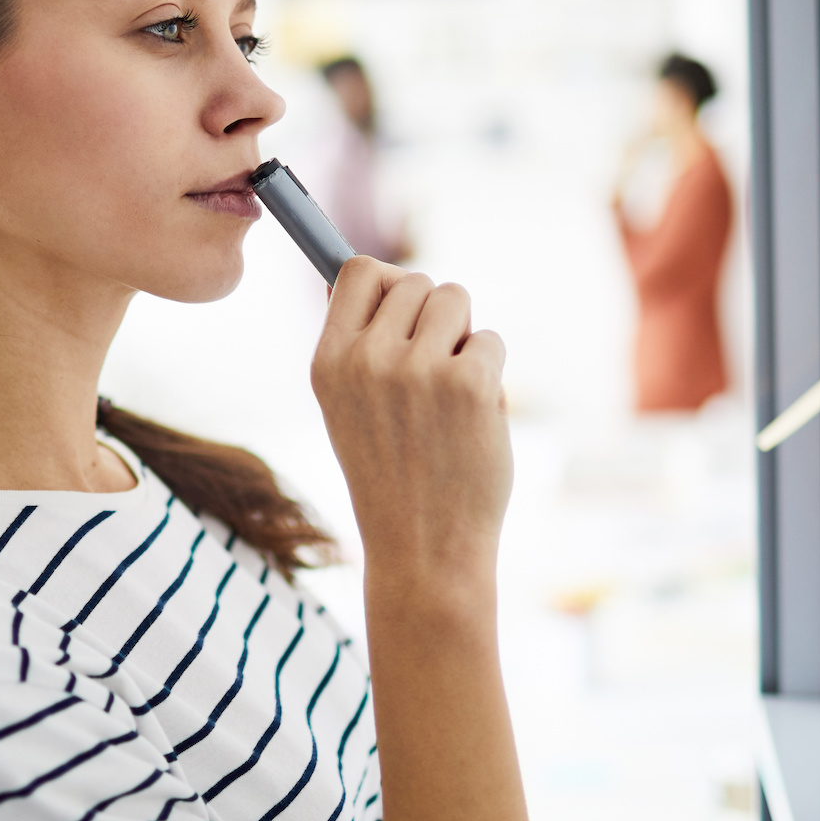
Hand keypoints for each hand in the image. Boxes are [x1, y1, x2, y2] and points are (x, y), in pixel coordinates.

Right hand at [311, 257, 511, 604]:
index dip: (387, 281)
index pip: (358, 271)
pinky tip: (475, 418)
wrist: (424, 550)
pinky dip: (491, 373)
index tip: (402, 311)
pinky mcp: (469, 383)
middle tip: (432, 374)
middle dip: (433, 316)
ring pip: (456, 299)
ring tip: (452, 394)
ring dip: (464, 337)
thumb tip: (367, 273)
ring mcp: (419, 369)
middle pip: (415, 281)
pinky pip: (490, 340)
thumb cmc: (391, 476)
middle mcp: (367, 359)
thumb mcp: (345, 408)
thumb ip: (355, 343)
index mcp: (328, 362)